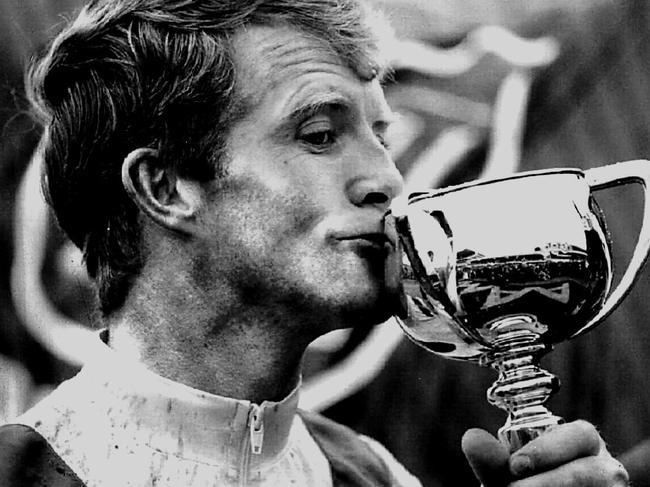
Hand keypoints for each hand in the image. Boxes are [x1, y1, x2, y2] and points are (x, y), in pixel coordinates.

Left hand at [461, 420, 628, 485]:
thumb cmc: (532, 482)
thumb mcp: (510, 473)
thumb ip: (492, 460)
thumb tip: (471, 438)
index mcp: (583, 441)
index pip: (578, 435)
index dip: (546, 450)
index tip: (515, 465)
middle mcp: (606, 466)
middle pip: (589, 471)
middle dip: (546, 482)